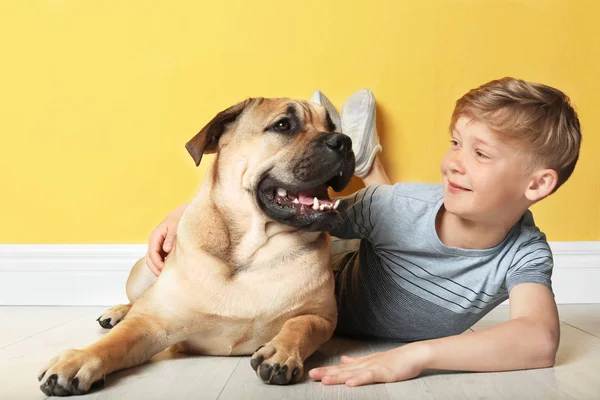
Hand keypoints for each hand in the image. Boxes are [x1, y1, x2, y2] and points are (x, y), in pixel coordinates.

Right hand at [146, 204, 187, 275]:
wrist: (180, 216)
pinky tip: (170, 272)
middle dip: (156, 269)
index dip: (157, 263)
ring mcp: (157, 247)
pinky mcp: (162, 250)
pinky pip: (160, 260)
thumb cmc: (177, 220)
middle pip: (150, 260)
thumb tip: (166, 249)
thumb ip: (171, 238)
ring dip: (158, 269)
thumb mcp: (175, 227)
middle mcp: (154, 243)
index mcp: (155, 237)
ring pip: (154, 261)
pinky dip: (163, 266)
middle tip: (164, 278)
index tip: (164, 270)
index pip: (152, 253)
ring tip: (167, 277)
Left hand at [308, 342, 429, 386]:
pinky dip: (359, 380)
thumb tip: (343, 359)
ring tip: (324, 380)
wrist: (413, 355)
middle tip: (311, 375)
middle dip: (326, 373)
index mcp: (362, 363)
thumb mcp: (373, 359)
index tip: (313, 372)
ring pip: (352, 373)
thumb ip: (357, 361)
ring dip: (338, 376)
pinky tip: (349, 383)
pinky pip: (369, 377)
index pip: (341, 367)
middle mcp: (365, 364)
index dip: (327, 370)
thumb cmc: (395, 360)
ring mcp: (374, 367)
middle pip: (342, 370)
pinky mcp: (383, 372)